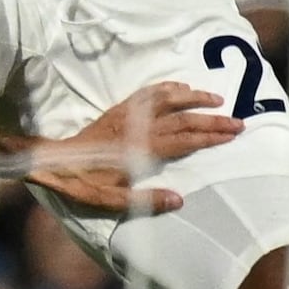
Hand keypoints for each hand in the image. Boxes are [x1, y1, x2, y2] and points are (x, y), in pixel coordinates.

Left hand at [9, 79, 240, 216]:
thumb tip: (179, 199)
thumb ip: (144, 201)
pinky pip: (145, 94)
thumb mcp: (110, 201)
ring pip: (166, 100)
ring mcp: (127, 116)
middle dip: (212, 119)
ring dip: (193, 98)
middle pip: (182, 119)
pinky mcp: (117, 110)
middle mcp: (136, 128)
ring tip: (215, 99)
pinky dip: (165, 88)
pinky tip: (179, 87)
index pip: (183, 140)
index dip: (209, 137)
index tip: (231, 135)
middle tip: (237, 121)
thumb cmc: (81, 183)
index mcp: (139, 150)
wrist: (52, 161)